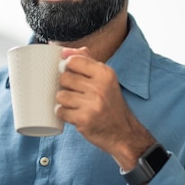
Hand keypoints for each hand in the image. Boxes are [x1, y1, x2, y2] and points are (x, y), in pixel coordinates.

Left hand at [55, 47, 154, 170]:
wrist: (124, 133)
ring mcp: (92, 104)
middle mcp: (100, 87)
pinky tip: (73, 114)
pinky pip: (60, 111)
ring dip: (63, 101)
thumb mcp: (105, 79)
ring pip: (60, 95)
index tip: (71, 74)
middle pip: (64, 77)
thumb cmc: (110, 103)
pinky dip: (63, 114)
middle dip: (65, 86)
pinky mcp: (84, 119)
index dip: (67, 67)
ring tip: (75, 105)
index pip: (73, 61)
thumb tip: (65, 51)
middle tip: (76, 93)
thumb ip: (87, 61)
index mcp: (105, 73)